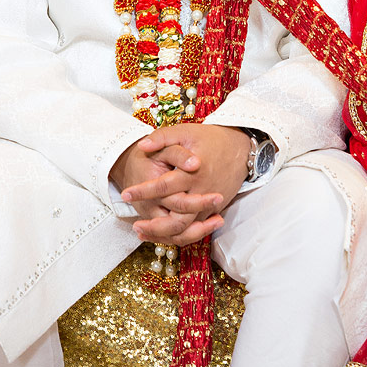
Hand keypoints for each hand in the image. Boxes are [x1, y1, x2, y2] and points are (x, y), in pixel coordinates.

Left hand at [121, 124, 250, 246]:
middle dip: (154, 225)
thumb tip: (141, 146)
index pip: (164, 187)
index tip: (125, 194)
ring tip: (143, 231)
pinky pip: (195, 229)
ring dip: (163, 234)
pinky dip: (177, 235)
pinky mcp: (213, 211)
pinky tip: (160, 233)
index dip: (143, 191)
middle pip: (176, 218)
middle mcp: (202, 192)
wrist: (241, 149)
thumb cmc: (211, 139)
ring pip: (186, 230)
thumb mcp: (186, 132)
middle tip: (135, 224)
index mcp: (193, 172)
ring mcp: (209, 204)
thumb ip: (163, 137)